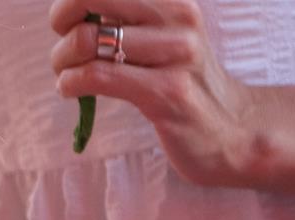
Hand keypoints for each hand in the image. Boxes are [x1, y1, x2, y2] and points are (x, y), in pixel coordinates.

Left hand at [47, 0, 265, 189]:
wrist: (232, 131)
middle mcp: (179, 17)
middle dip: (62, 17)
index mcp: (174, 0)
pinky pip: (98, 76)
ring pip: (88, 39)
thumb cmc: (186, 84)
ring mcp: (176, 54)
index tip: (66, 18)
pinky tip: (71, 89)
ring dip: (62, 60)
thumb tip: (75, 9)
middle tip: (62, 46)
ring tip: (66, 74)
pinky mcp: (167, 92)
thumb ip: (130, 19)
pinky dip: (71, 82)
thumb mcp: (165, 37)